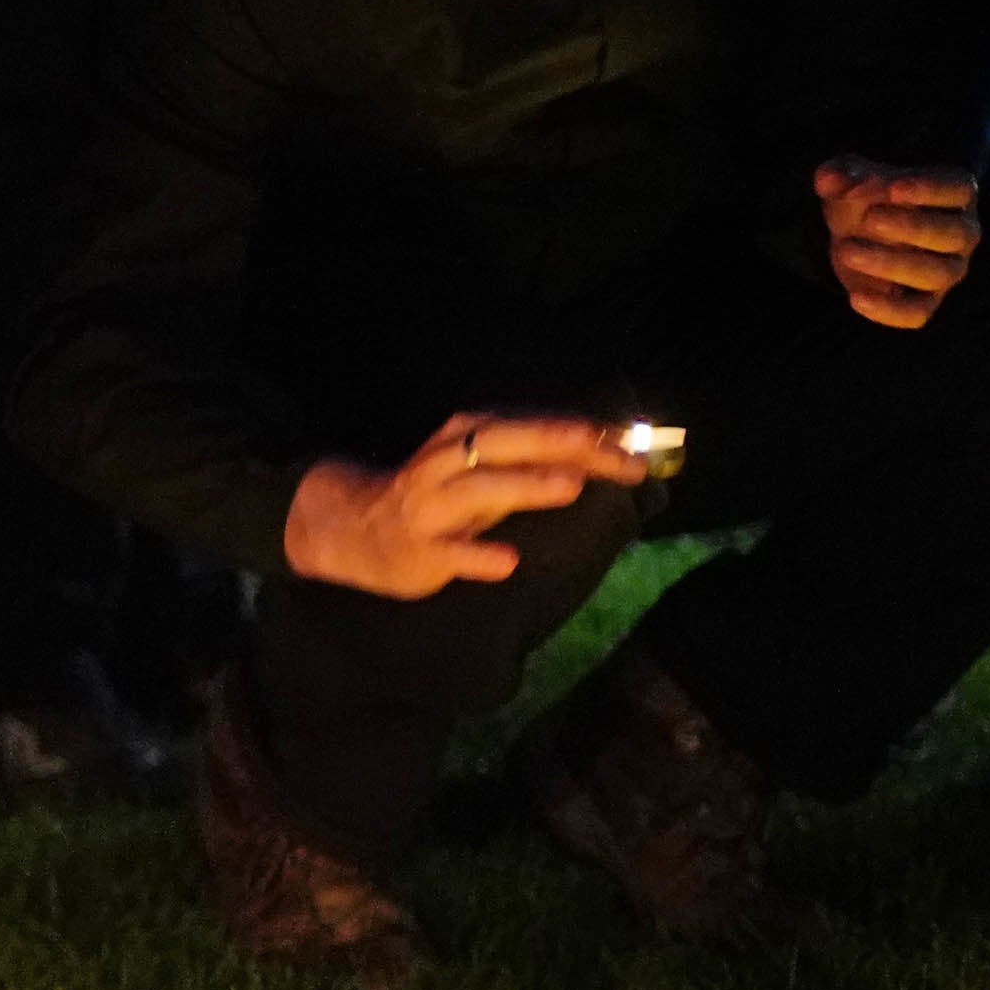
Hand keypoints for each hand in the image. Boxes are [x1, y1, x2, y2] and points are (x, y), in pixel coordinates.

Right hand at [282, 414, 649, 598]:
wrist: (356, 527)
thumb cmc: (437, 496)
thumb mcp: (479, 467)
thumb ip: (532, 458)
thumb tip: (607, 450)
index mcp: (466, 436)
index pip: (531, 427)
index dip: (583, 433)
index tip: (633, 443)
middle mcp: (447, 463)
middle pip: (507, 445)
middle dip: (560, 444)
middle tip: (610, 450)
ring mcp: (431, 506)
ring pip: (479, 489)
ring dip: (524, 486)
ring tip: (569, 487)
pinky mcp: (420, 549)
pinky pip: (450, 553)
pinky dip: (477, 556)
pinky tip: (507, 562)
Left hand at [813, 156, 979, 328]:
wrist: (853, 232)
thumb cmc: (864, 197)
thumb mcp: (849, 178)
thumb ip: (842, 174)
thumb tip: (830, 179)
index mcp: (956, 194)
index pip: (958, 189)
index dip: (929, 188)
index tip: (892, 188)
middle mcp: (962, 233)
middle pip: (955, 234)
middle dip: (911, 227)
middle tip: (869, 217)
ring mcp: (948, 269)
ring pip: (939, 274)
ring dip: (893, 264)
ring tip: (848, 249)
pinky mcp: (926, 301)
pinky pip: (918, 314)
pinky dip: (889, 310)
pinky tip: (855, 297)